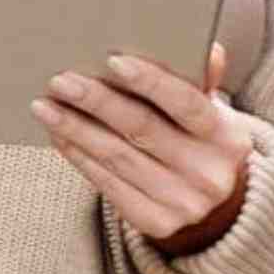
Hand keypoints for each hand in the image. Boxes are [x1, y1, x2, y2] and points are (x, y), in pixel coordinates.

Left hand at [35, 43, 252, 248]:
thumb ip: (203, 82)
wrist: (213, 207)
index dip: (151, 82)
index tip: (112, 61)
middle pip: (143, 129)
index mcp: (227, 138)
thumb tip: (204, 51)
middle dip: (97, 102)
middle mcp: (208, 175)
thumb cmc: (201, 145)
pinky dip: (79, 156)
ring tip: (46, 106)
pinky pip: (108, 184)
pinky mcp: (156, 223)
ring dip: (76, 129)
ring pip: (118, 157)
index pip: (188, 103)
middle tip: (61, 81)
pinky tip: (60, 135)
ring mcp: (182, 203)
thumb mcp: (213, 114)